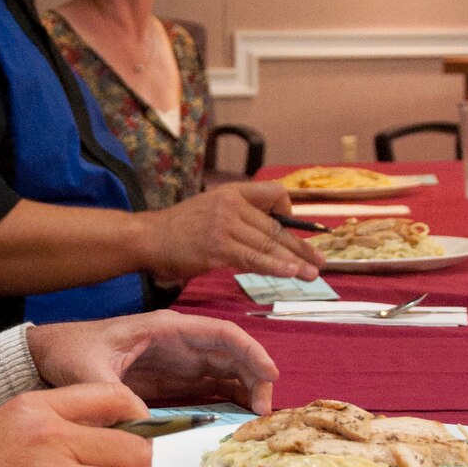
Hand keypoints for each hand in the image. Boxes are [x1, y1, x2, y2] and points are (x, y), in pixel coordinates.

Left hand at [28, 310, 278, 415]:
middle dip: (256, 377)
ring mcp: (179, 362)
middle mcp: (179, 343)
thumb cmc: (69, 351)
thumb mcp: (88, 372)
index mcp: (165, 329)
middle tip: (264, 412)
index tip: (270, 375)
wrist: (48, 355)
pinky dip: (230, 402)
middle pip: (232, 355)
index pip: (221, 334)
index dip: (251, 352)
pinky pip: (212, 389)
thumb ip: (113, 396)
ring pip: (227, 372)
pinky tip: (239, 421)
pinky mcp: (173, 382)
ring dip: (246, 391)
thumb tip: (142, 425)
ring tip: (256, 420)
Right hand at [136, 181, 319, 284]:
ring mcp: (225, 226)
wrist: (146, 237)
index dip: (289, 213)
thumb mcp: (209, 208)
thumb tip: (264, 236)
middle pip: (276, 226)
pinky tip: (290, 273)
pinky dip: (275, 267)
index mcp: (231, 193)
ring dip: (295, 261)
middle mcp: (231, 205)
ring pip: (268, 243)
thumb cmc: (177, 229)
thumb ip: (236, 217)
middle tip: (320, 260)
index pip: (274, 194)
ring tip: (313, 272)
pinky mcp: (218, 248)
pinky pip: (254, 259)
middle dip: (301, 246)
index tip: (296, 231)